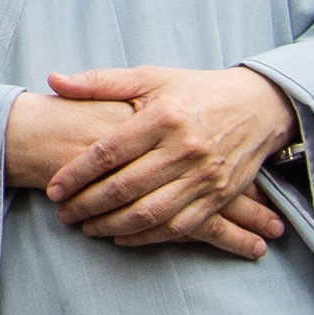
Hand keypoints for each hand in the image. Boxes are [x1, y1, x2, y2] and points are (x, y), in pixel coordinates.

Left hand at [32, 65, 295, 255]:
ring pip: (149, 213)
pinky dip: (146, 237)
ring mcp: (204, 176)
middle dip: (88, 205)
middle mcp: (185, 148)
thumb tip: (54, 80)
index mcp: (164, 117)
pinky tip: (121, 236)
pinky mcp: (218, 196)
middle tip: (64, 214)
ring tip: (87, 228)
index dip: (77, 174)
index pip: (109, 152)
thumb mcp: (151, 78)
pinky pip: (178, 227)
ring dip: (112, 225)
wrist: (258, 106)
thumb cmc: (195, 91)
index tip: (54, 189)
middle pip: (125, 187)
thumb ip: (100, 82)